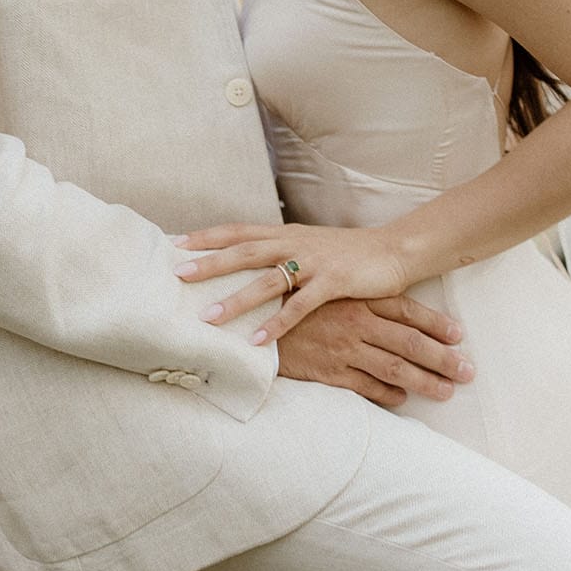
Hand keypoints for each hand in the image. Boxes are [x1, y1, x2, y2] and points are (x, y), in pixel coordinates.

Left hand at [174, 220, 413, 346]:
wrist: (394, 250)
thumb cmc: (348, 253)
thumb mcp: (309, 245)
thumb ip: (280, 252)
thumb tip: (248, 262)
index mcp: (286, 233)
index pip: (239, 231)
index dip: (208, 236)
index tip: (176, 243)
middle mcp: (295, 243)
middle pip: (244, 251)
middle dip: (210, 263)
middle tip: (178, 275)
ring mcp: (314, 262)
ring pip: (266, 280)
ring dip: (235, 299)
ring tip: (208, 317)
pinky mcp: (333, 282)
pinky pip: (298, 306)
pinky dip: (276, 323)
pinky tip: (256, 339)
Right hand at [278, 296, 474, 408]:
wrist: (248, 321)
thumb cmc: (287, 302)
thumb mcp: (323, 289)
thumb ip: (354, 295)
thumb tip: (385, 306)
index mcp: (356, 298)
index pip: (407, 310)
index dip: (436, 324)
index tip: (459, 335)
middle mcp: (355, 322)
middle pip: (410, 342)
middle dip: (443, 358)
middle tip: (469, 371)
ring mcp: (344, 349)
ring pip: (395, 368)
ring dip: (425, 381)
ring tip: (447, 391)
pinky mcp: (329, 372)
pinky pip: (367, 387)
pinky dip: (388, 394)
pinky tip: (404, 399)